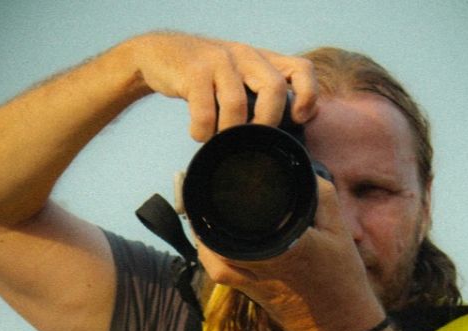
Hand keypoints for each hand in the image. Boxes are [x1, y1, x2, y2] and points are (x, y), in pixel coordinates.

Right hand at [122, 31, 318, 140]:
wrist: (160, 55)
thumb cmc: (206, 76)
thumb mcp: (239, 77)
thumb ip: (260, 96)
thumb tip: (283, 134)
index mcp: (262, 59)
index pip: (301, 69)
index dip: (307, 96)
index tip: (299, 119)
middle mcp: (245, 55)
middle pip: (273, 89)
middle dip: (266, 122)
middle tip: (252, 139)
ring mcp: (219, 61)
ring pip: (237, 104)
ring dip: (229, 131)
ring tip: (218, 138)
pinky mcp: (193, 71)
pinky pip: (205, 112)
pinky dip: (203, 131)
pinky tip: (199, 133)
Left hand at [197, 177, 385, 330]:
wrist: (342, 325)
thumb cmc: (343, 277)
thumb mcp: (340, 230)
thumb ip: (321, 197)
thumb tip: (301, 174)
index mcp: (286, 246)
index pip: (246, 219)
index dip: (229, 199)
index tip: (225, 182)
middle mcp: (264, 265)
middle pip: (220, 240)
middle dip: (209, 216)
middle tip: (208, 195)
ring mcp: (254, 283)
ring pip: (214, 261)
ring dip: (204, 239)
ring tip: (204, 216)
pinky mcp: (252, 294)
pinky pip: (221, 275)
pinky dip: (211, 258)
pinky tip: (211, 245)